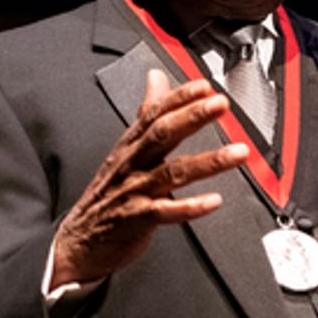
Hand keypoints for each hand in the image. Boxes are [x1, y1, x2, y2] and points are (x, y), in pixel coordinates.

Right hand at [51, 70, 247, 284]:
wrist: (80, 240)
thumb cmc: (108, 192)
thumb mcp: (125, 147)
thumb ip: (146, 112)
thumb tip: (157, 77)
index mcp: (131, 144)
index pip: (155, 113)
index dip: (180, 97)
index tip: (205, 86)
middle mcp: (132, 163)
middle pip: (163, 134)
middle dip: (193, 117)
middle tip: (220, 104)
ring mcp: (134, 191)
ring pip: (172, 172)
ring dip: (208, 161)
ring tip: (237, 153)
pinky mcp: (136, 220)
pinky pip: (164, 211)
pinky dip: (189, 207)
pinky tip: (213, 201)